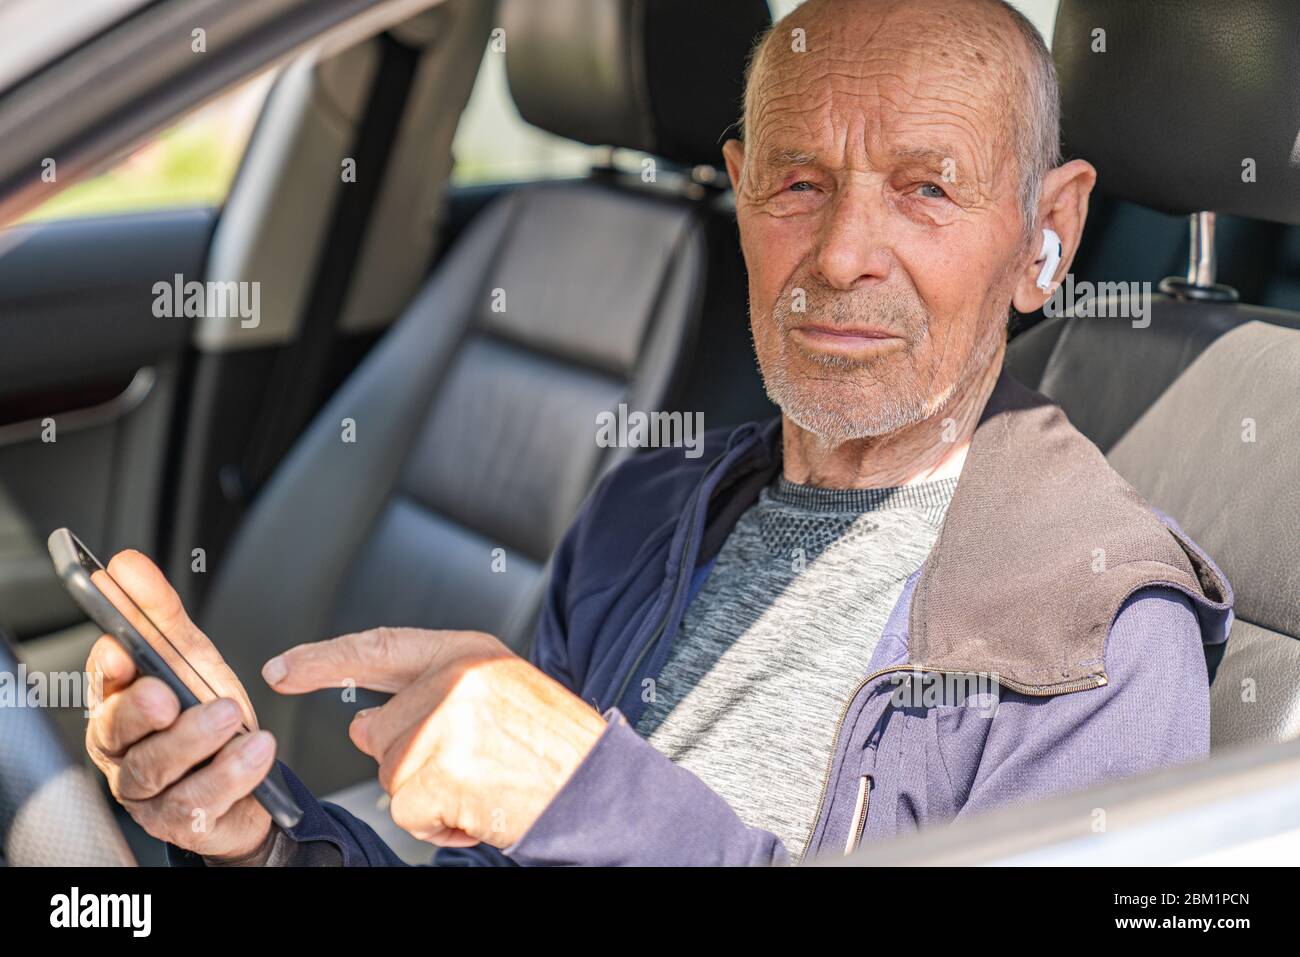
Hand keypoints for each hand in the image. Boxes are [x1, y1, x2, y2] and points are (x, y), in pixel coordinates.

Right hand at [84, 550, 275, 860]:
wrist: (247, 778)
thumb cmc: (206, 715)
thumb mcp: (191, 658)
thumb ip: (160, 614)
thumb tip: (127, 565)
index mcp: (118, 704)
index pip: (102, 682)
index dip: (108, 668)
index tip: (120, 649)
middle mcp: (124, 750)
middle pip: (117, 731)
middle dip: (140, 710)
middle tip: (168, 695)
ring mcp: (149, 791)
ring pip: (156, 769)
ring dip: (193, 741)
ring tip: (229, 718)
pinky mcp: (183, 821)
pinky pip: (199, 803)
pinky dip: (230, 774)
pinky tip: (256, 751)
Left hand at [263, 628, 606, 847]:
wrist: (596, 784)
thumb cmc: (551, 744)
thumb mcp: (498, 691)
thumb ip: (430, 693)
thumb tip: (364, 725)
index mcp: (466, 653)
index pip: (378, 647)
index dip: (325, 657)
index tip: (283, 667)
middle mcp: (450, 680)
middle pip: (380, 730)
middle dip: (411, 759)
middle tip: (472, 762)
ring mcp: (441, 725)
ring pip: (391, 774)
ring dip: (429, 795)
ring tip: (483, 782)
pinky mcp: (437, 772)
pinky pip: (408, 811)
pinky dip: (439, 824)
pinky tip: (480, 807)